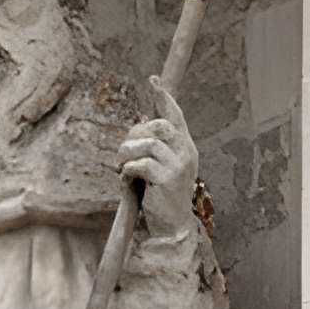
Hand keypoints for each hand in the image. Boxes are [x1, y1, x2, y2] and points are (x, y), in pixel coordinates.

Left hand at [118, 82, 198, 239]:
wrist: (172, 227)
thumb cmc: (162, 195)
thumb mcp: (164, 167)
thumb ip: (157, 148)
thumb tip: (139, 129)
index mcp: (185, 147)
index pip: (176, 116)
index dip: (163, 98)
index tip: (153, 81)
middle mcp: (186, 152)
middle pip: (158, 126)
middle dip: (135, 134)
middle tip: (125, 152)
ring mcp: (178, 165)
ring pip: (147, 143)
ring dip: (127, 153)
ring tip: (123, 167)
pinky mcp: (166, 179)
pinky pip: (140, 164)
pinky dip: (127, 170)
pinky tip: (126, 180)